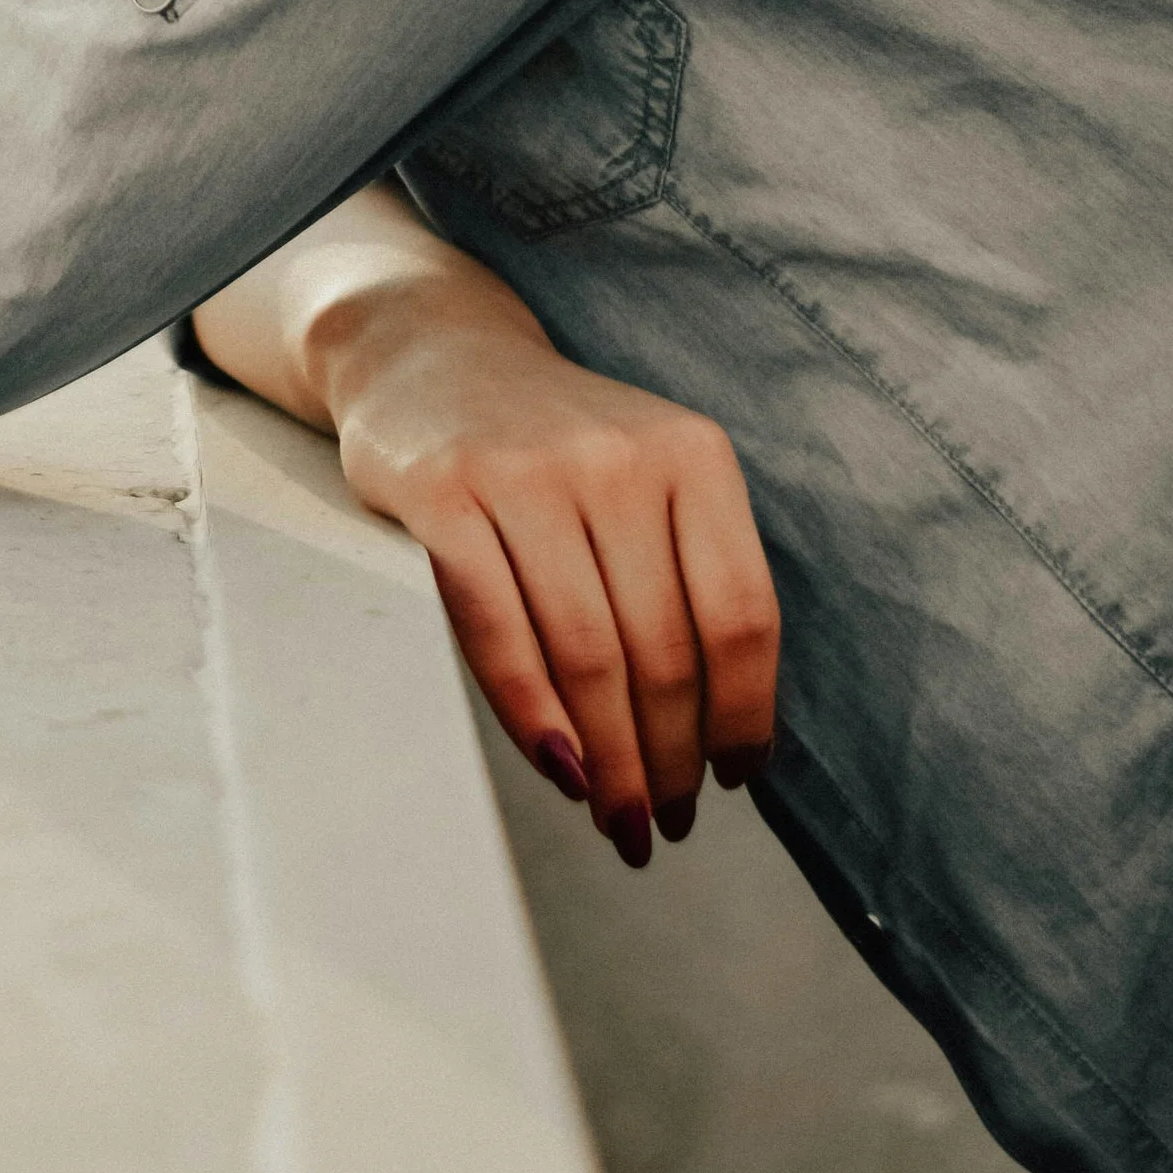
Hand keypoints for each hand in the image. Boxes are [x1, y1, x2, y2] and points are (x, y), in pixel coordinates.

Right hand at [316, 259, 779, 866]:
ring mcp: (525, 471)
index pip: (740, 614)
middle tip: (664, 821)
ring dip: (609, 761)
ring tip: (616, 817)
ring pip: (587, 654)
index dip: (744, 714)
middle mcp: (616, 456)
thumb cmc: (552, 444)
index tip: (737, 778)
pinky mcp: (442, 493)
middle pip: (664, 649)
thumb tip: (724, 737)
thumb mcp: (644, 475)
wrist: (428, 351)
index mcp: (691, 453)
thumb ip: (686, 574)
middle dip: (669, 759)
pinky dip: (532, 715)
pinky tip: (559, 767)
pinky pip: (497, 630)